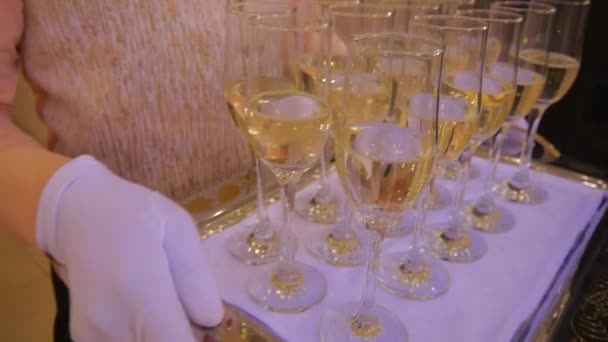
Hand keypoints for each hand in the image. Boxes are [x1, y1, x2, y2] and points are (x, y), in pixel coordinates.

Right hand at [36, 156, 223, 340]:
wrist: (77, 214)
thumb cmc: (135, 214)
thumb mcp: (177, 228)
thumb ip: (195, 276)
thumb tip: (211, 318)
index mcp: (140, 292)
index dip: (198, 340)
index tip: (209, 330)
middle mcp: (112, 323)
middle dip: (183, 337)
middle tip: (193, 319)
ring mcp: (93, 334)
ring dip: (163, 337)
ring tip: (170, 311)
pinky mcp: (83, 337)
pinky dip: (144, 337)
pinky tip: (148, 316)